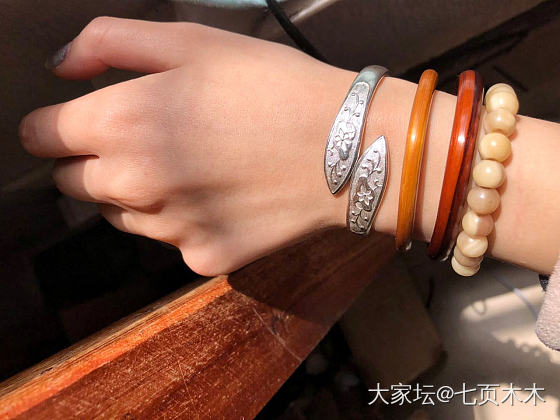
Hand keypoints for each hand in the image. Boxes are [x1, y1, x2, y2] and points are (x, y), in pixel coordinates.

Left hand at [20, 17, 352, 274]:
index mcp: (121, 122)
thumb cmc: (273, 86)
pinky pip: (171, 240)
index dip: (57, 125)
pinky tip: (223, 197)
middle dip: (96, 160)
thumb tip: (62, 67)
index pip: (43, 137)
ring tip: (193, 167)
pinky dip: (185, 220)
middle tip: (149, 139)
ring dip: (138, 193)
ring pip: (120, 215)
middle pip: (74, 183)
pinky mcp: (203, 257)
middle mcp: (134, 184)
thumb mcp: (193, 41)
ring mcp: (169, 229)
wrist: (346, 148)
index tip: (81, 121)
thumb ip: (110, 44)